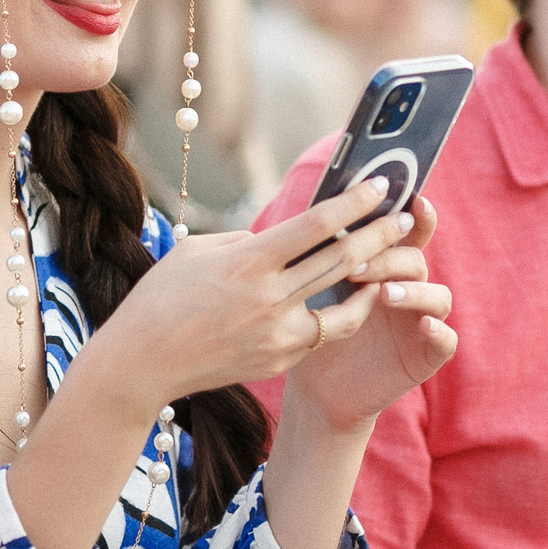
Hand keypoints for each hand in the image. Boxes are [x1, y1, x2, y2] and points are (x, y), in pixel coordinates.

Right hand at [91, 177, 416, 415]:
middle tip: (406, 217)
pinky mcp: (280, 361)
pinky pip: (322, 331)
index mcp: (247, 262)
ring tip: (391, 260)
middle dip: (380, 234)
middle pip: (341, 259)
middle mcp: (268, 298)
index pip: (316, 225)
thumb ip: (247, 241)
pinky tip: (355, 297)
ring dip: (373, 278)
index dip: (354, 202)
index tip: (380, 185)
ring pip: (345, 303)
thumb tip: (284, 236)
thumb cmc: (161, 297)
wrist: (141, 364)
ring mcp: (277, 335)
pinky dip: (342, 312)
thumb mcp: (197, 251)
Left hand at [285, 194, 455, 431]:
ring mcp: (421, 321)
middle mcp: (410, 289)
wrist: (318, 387)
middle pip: (415, 261)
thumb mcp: (319, 288)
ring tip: (385, 295)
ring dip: (415, 291)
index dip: (418, 214)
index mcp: (388, 267)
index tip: (415, 198)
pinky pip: (446, 340)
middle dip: (389, 259)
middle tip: (356, 267)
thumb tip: (315, 210)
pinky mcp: (426, 355)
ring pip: (437, 296)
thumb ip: (328, 254)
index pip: (409, 233)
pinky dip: (440, 331)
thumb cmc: (317, 328)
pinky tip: (424, 326)